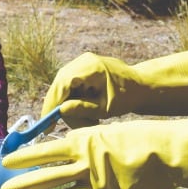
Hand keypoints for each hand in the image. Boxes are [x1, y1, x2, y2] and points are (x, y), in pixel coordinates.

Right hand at [41, 49, 187, 127]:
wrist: (140, 86)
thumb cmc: (127, 97)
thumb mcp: (107, 108)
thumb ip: (84, 109)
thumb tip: (61, 111)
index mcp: (92, 67)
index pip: (63, 83)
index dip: (52, 103)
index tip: (47, 123)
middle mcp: (84, 61)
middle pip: (60, 84)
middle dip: (58, 107)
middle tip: (62, 128)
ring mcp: (82, 62)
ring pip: (62, 87)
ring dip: (68, 105)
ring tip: (88, 119)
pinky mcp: (81, 68)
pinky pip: (68, 85)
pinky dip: (72, 100)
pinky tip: (88, 110)